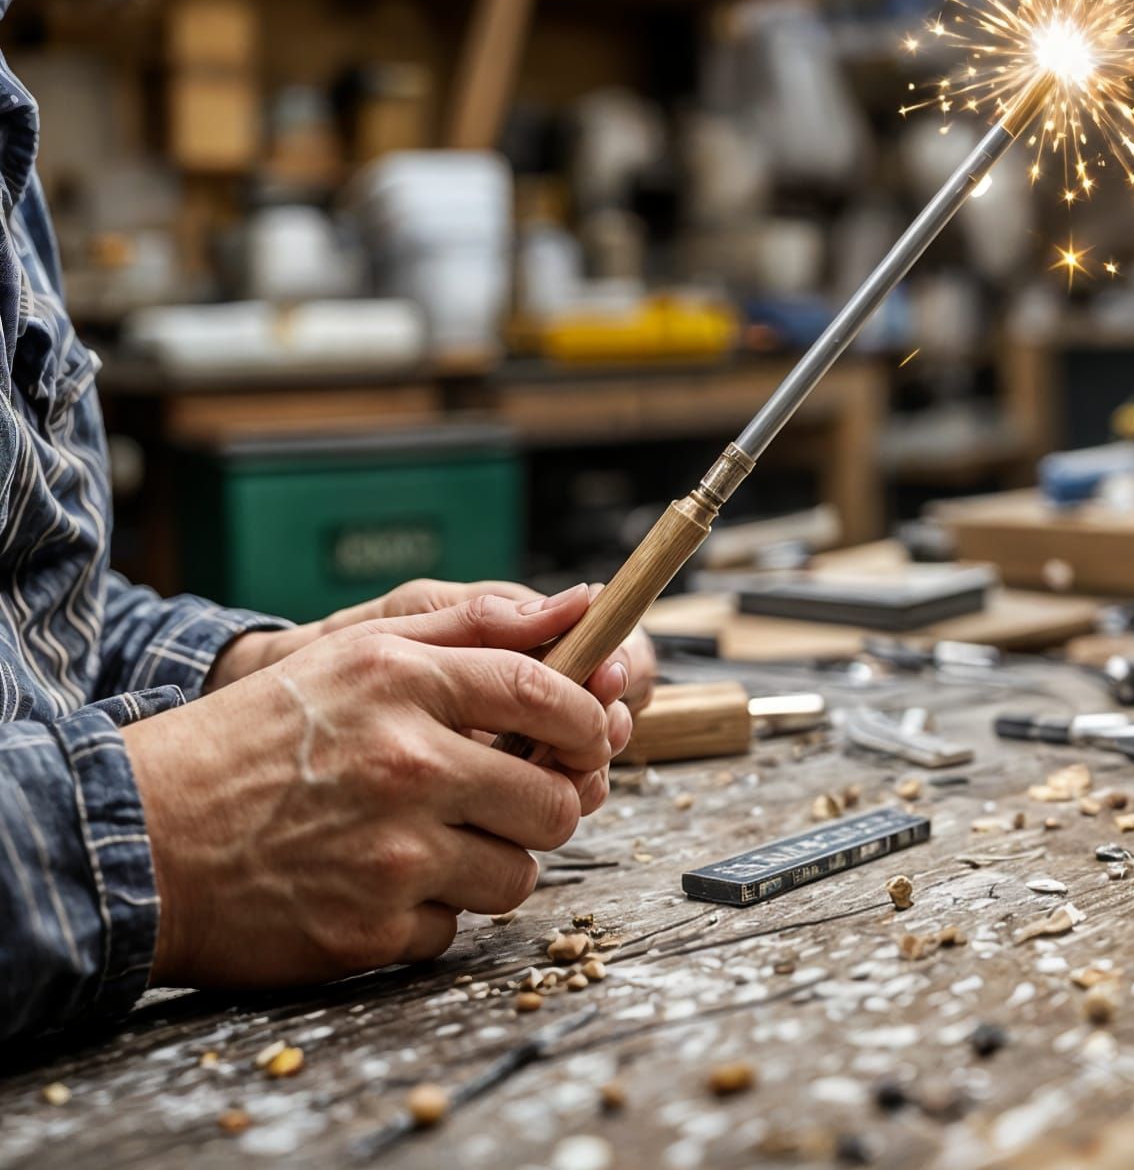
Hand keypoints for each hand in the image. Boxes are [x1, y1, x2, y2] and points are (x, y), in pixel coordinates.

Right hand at [124, 587, 632, 989]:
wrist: (144, 836)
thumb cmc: (257, 736)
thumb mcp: (357, 650)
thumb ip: (473, 623)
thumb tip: (581, 603)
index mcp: (405, 682)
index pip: (550, 697)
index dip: (589, 721)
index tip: (589, 736)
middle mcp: (407, 764)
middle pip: (554, 800)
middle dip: (548, 802)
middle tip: (509, 797)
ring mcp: (392, 854)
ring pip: (518, 873)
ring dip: (493, 861)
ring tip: (437, 839)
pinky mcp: (370, 929)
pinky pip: (456, 928)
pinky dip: (432, 911)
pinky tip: (382, 880)